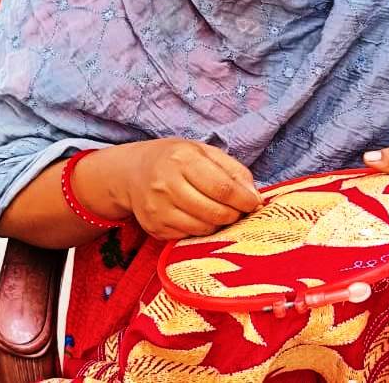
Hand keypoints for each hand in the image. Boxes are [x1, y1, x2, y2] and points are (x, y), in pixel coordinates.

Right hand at [116, 139, 261, 240]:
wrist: (132, 173)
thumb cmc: (175, 159)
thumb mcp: (204, 152)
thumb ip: (233, 170)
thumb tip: (255, 197)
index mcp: (183, 159)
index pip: (222, 187)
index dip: (243, 199)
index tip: (254, 203)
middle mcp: (167, 185)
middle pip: (214, 211)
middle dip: (234, 214)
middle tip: (239, 209)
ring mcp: (158, 209)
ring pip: (203, 228)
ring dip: (219, 224)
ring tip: (220, 212)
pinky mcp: (154, 228)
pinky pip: (189, 237)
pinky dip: (202, 230)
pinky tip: (200, 217)